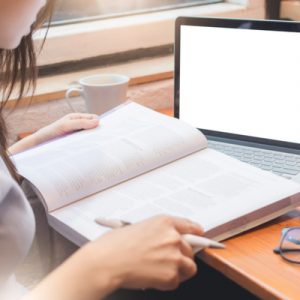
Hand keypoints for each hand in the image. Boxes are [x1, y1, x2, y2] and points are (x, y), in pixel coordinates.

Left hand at [9, 113, 98, 154]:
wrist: (40, 144)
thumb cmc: (51, 132)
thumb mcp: (66, 125)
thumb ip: (81, 123)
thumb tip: (97, 122)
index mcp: (77, 118)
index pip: (94, 118)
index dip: (99, 123)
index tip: (104, 130)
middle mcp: (79, 126)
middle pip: (94, 128)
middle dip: (98, 132)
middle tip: (102, 138)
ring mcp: (78, 135)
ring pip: (90, 136)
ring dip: (93, 140)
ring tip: (96, 145)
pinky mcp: (76, 144)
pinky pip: (86, 144)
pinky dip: (88, 146)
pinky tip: (89, 149)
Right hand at [85, 215, 203, 291]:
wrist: (106, 261)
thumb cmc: (116, 244)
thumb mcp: (139, 227)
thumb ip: (159, 232)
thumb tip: (171, 239)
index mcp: (164, 222)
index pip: (189, 225)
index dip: (196, 232)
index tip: (200, 235)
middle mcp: (173, 237)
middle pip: (190, 249)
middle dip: (182, 255)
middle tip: (167, 260)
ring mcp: (174, 256)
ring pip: (190, 266)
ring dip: (179, 270)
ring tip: (161, 270)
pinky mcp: (171, 274)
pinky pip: (177, 281)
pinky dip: (167, 282)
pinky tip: (153, 277)